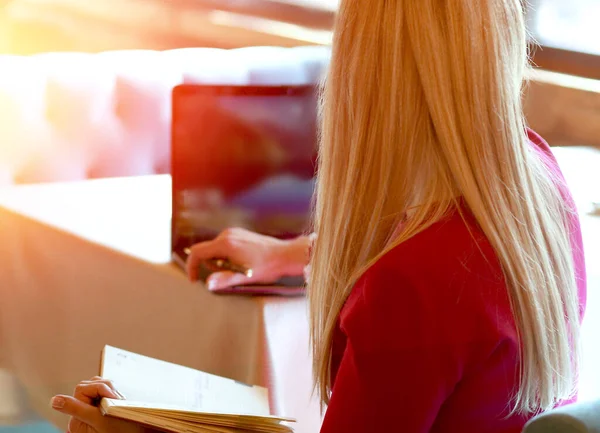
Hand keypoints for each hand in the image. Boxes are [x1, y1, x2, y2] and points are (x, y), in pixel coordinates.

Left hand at [51, 377, 150, 432]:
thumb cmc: (122, 431)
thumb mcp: (98, 420)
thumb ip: (75, 408)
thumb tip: (54, 400)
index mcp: (77, 418)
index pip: (82, 390)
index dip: (97, 388)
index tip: (112, 396)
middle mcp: (83, 414)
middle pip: (88, 386)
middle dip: (104, 387)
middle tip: (117, 398)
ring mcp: (94, 411)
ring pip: (97, 387)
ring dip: (109, 389)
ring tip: (119, 400)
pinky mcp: (104, 408)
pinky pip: (105, 392)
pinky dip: (113, 392)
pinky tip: (120, 401)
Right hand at [186, 228, 310, 290]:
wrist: (284, 255)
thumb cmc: (267, 267)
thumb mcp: (245, 277)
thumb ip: (225, 279)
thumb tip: (208, 284)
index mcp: (226, 244)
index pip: (197, 252)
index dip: (191, 267)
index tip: (194, 280)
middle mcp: (227, 234)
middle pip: (206, 252)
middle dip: (213, 266)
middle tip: (232, 274)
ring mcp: (233, 233)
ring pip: (215, 250)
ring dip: (221, 262)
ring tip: (241, 268)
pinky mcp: (238, 234)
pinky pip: (224, 246)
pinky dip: (227, 257)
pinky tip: (244, 262)